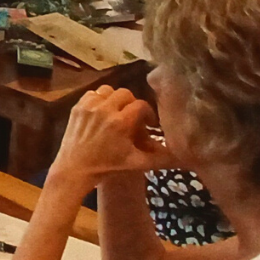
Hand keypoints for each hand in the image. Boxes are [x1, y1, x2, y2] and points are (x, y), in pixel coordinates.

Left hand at [48, 87, 170, 186]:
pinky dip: (99, 100)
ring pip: (108, 90)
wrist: (75, 168)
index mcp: (120, 122)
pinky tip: (102, 113)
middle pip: (126, 94)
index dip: (148, 113)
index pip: (141, 106)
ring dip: (115, 99)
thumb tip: (184, 158)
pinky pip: (93, 94)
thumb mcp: (136, 163)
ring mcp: (89, 106)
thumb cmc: (107, 167)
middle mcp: (105, 110)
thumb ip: (161, 159)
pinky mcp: (77, 107)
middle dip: (132, 104)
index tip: (148, 123)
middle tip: (133, 117)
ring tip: (117, 113)